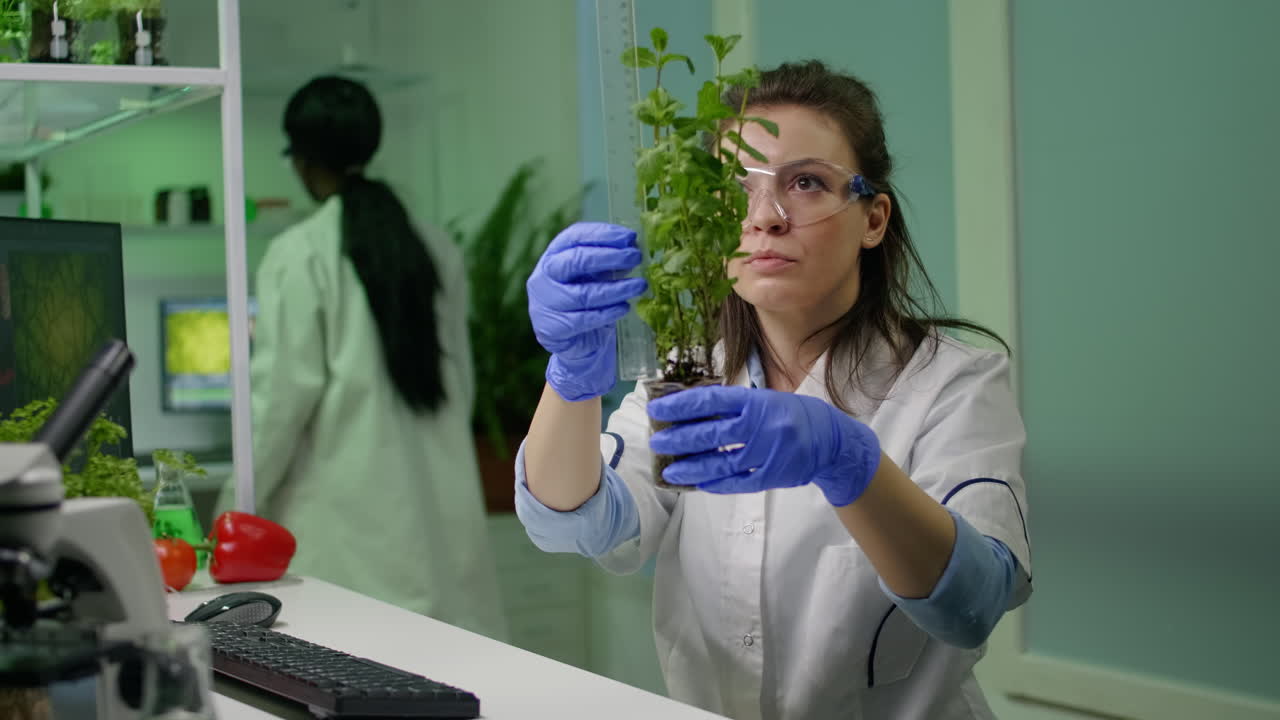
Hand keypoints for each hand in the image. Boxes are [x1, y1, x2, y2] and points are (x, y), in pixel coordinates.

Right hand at [527, 222, 647, 400]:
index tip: (630, 237)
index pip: (574, 237)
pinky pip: (584, 320)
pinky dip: (608, 313)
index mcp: (553, 255)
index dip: (602, 234)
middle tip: (635, 257)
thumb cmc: (585, 299)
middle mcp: (544, 276)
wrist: (573, 340)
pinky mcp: (551, 328)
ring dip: (616, 288)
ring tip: (639, 285)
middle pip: (575, 261)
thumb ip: (608, 261)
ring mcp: (545, 303)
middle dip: (609, 257)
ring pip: (583, 294)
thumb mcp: (594, 275)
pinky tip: (625, 307)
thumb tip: (633, 247)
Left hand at [648, 385, 880, 505]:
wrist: (831, 440)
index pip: (710, 401)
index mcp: (755, 402)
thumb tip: (690, 413)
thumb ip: (732, 407)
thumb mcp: (764, 400)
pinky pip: (739, 482)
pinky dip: (717, 484)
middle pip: (711, 434)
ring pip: (721, 463)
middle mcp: (760, 426)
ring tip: (670, 470)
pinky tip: (698, 483)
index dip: (680, 405)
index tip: (657, 408)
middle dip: (679, 439)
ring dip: (692, 467)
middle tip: (657, 442)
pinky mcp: (773, 476)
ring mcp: (767, 453)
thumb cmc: (791, 415)